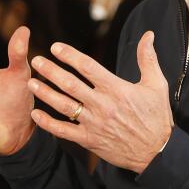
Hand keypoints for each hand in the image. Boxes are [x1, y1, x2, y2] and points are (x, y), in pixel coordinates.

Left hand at [27, 31, 172, 173]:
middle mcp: (103, 105)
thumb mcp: (157, 85)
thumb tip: (148, 34)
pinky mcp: (90, 140)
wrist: (156, 153)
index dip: (70, 55)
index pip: (88, 67)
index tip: (55, 47)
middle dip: (51, 71)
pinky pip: (64, 131)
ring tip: (31, 83)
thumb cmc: (156, 117)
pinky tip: (35, 114)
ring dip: (46, 93)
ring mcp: (94, 124)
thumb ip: (148, 59)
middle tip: (36, 61)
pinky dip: (48, 123)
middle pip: (71, 84)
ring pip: (64, 106)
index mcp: (117, 89)